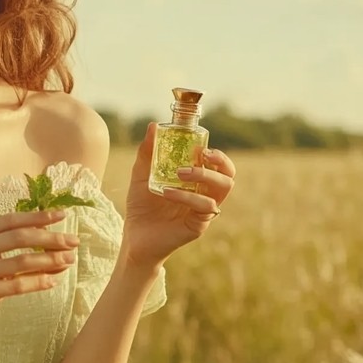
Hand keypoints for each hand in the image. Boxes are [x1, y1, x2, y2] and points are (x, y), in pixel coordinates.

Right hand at [0, 209, 81, 342]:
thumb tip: (40, 236)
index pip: (8, 220)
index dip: (37, 216)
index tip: (61, 215)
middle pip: (18, 237)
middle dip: (50, 237)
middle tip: (73, 241)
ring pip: (22, 261)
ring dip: (50, 260)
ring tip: (68, 261)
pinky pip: (17, 285)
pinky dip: (38, 281)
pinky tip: (52, 281)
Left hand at [122, 123, 236, 269]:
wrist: (134, 237)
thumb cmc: (141, 206)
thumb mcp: (141, 175)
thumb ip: (147, 152)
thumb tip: (153, 125)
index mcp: (196, 182)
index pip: (218, 165)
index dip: (216, 153)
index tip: (201, 145)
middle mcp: (204, 194)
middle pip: (228, 175)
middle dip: (220, 161)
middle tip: (201, 156)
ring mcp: (204, 210)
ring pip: (222, 189)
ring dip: (204, 176)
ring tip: (180, 173)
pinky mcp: (199, 225)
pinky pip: (204, 207)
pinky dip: (187, 196)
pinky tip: (167, 192)